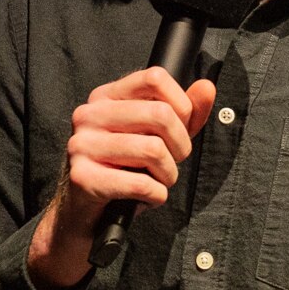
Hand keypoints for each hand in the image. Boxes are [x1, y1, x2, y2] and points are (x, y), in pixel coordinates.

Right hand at [27, 67, 215, 289]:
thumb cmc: (124, 170)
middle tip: (173, 162)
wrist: (85, 212)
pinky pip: (141, 184)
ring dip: (168, 175)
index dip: (181, 104)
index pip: (154, 77)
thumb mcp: (157, 137)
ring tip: (158, 181)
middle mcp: (89, 114)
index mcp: (106, 96)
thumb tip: (207, 88)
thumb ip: (185, 113)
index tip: (181, 128)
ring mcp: (82, 144)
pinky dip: (156, 195)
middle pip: (160, 114)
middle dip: (180, 146)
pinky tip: (146, 197)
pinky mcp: (82, 177)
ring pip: (154, 150)